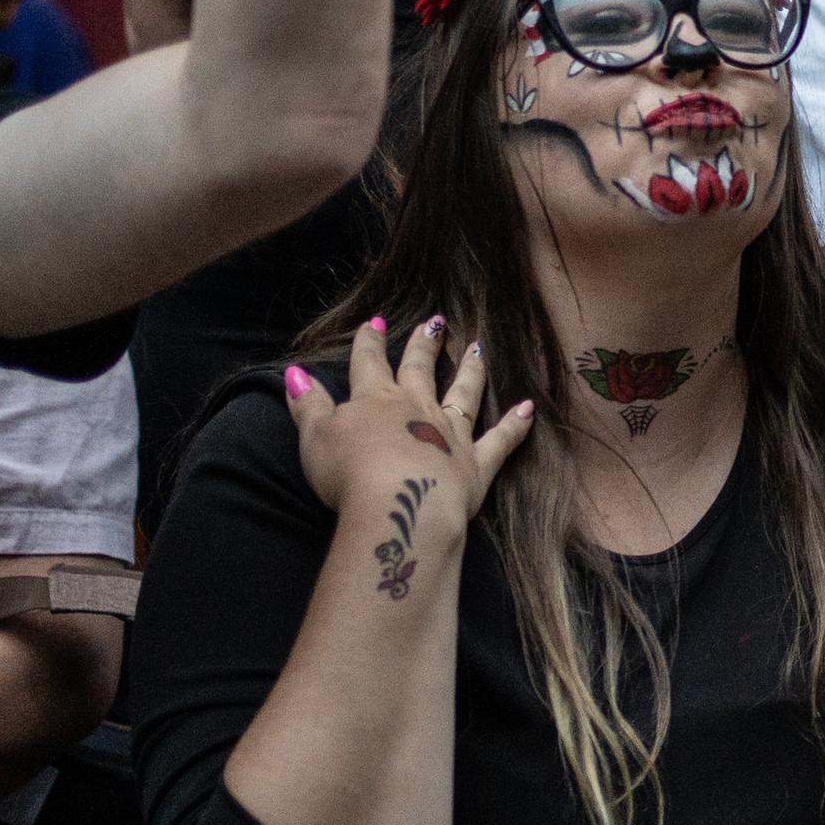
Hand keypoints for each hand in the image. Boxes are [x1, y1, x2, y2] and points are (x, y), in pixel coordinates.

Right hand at [284, 316, 533, 528]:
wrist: (398, 503)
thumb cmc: (349, 473)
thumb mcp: (315, 436)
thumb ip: (307, 405)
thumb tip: (294, 373)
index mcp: (375, 400)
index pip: (370, 364)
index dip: (370, 343)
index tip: (375, 323)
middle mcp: (417, 408)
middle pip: (421, 369)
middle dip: (425, 344)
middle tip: (436, 321)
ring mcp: (450, 434)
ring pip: (464, 394)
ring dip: (471, 370)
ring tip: (478, 347)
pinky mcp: (476, 464)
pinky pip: (501, 441)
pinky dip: (516, 425)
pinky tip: (530, 408)